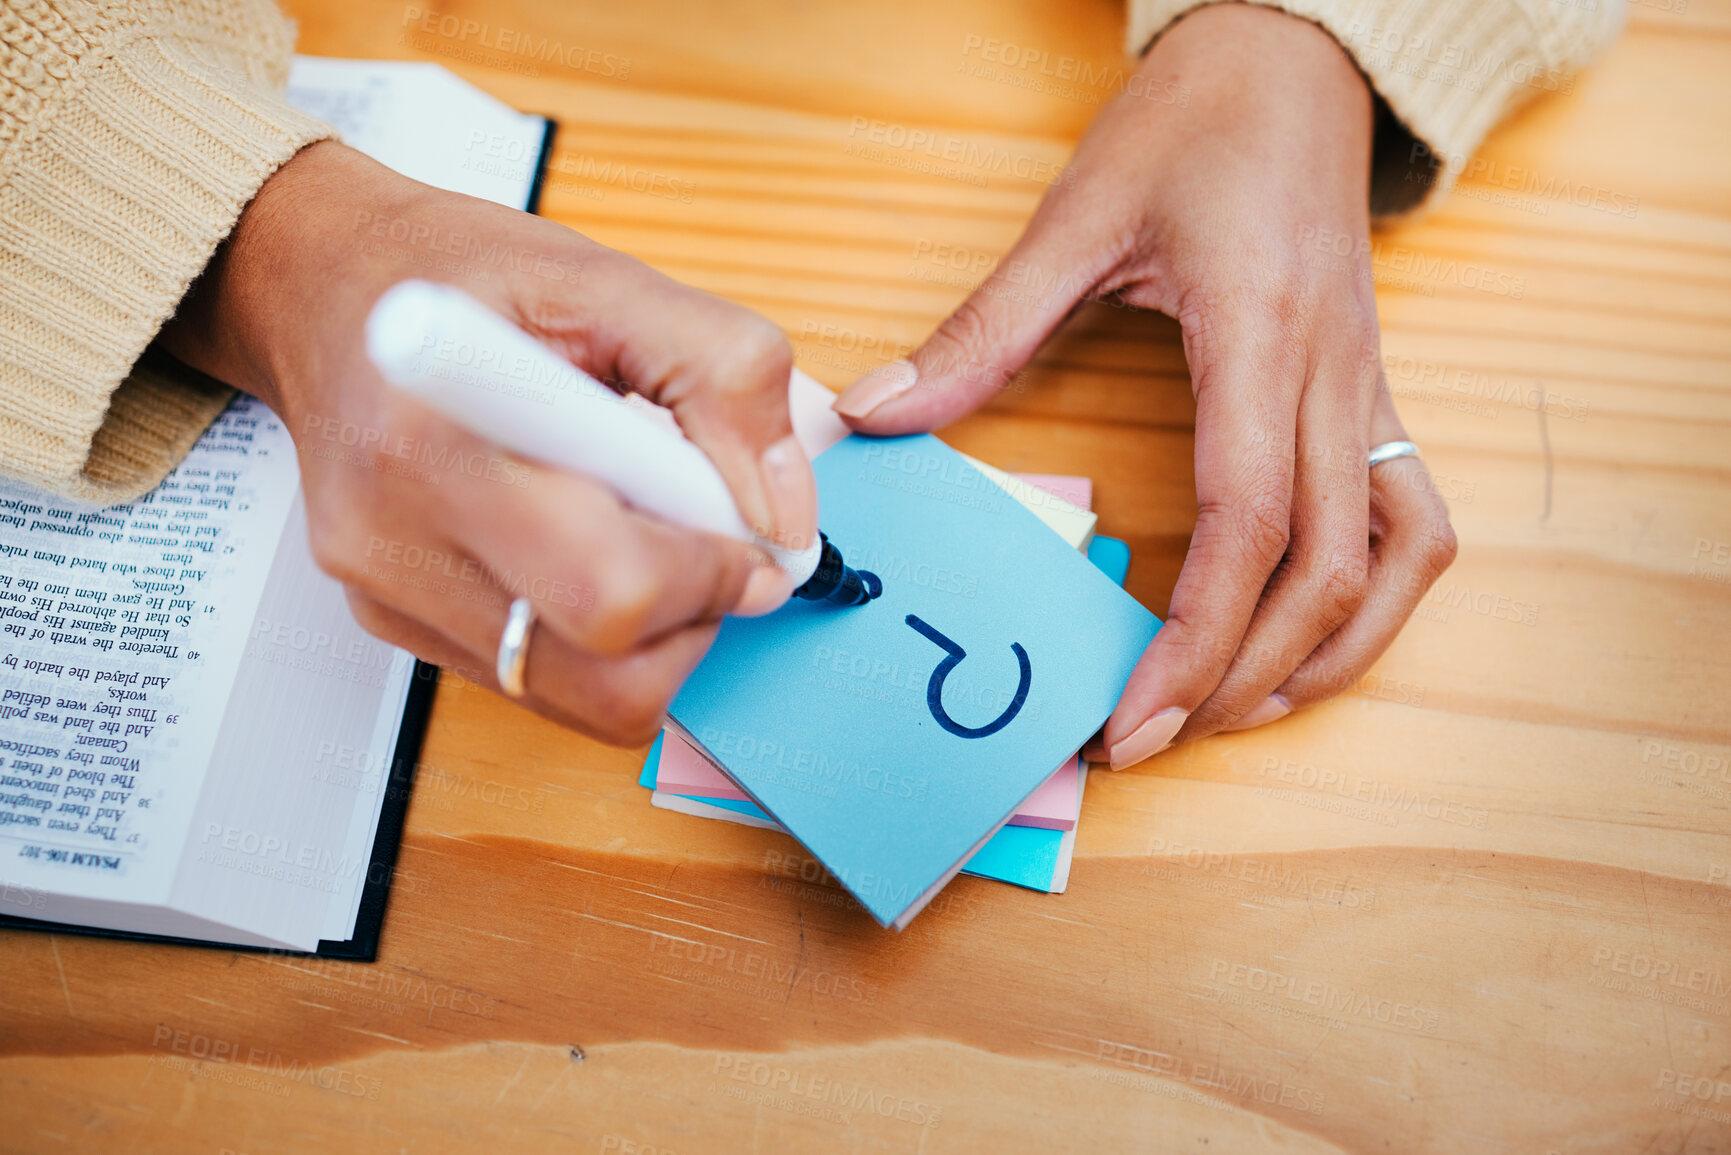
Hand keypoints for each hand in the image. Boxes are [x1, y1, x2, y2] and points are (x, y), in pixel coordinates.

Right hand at [160, 140, 816, 744]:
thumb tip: (783, 517)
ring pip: (584, 700)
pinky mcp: (394, 624)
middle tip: (701, 534)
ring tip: (635, 527)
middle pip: (606, 678)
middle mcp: (394, 540)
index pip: (611, 590)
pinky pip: (542, 680)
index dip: (712, 574)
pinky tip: (581, 540)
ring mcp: (388, 597)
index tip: (746, 526)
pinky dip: (599, 634)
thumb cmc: (458, 274)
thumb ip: (722, 376)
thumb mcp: (607, 277)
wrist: (323, 289)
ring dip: (654, 634)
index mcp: (437, 439)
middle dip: (694, 617)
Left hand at [832, 4, 1456, 765]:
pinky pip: (1412, 519)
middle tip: (1152, 737)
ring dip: (1326, 653)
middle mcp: (1332, 376)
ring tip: (1236, 711)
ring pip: (1395, 558)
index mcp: (1259, 336)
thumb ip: (984, 328)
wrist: (1295, 59)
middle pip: (1324, 567)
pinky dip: (1374, 598)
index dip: (1197, 635)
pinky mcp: (1372, 392)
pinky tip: (1314, 635)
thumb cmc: (1197, 122)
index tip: (1135, 714)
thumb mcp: (1078, 215)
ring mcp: (1367, 388)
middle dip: (1241, 676)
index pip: (1248, 522)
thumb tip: (878, 413)